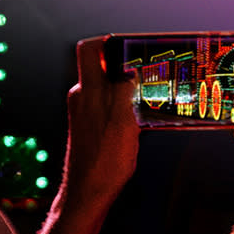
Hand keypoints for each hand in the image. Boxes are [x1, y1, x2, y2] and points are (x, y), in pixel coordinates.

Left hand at [51, 36, 139, 233]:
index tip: (131, 44)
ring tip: (152, 92)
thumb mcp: (122, 121)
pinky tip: (142, 114)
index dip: (108, 41)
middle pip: (101, 67)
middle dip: (126, 65)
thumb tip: (130, 70)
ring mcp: (84, 111)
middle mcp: (81, 97)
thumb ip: (124, 91)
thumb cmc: (105, 161)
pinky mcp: (90, 125)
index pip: (89, 50)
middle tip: (152, 69)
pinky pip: (108, 104)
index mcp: (86, 91)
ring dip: (128, 87)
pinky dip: (124, 104)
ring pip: (107, 87)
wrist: (89, 191)